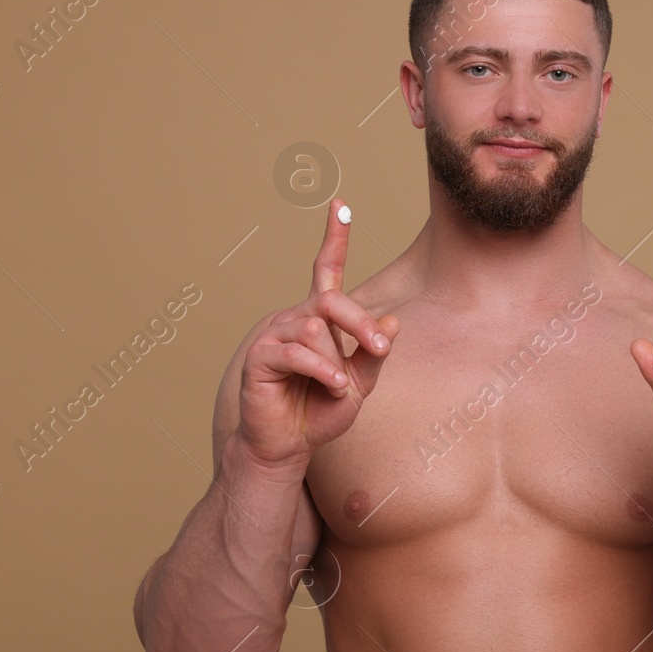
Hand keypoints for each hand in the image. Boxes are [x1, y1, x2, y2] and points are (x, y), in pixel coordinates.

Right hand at [234, 199, 398, 469]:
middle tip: (379, 347)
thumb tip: (392, 322)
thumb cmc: (322, 411)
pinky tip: (334, 387)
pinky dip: (322, 371)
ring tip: (340, 388)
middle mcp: (295, 318)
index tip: (341, 206)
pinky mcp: (259, 357)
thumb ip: (374, 354)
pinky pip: (296, 352)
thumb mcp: (361, 384)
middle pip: (332, 301)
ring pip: (316, 331)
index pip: (326, 271)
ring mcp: (274, 335)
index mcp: (319, 319)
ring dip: (337, 362)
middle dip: (360, 323)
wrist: (290, 445)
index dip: (334, 238)